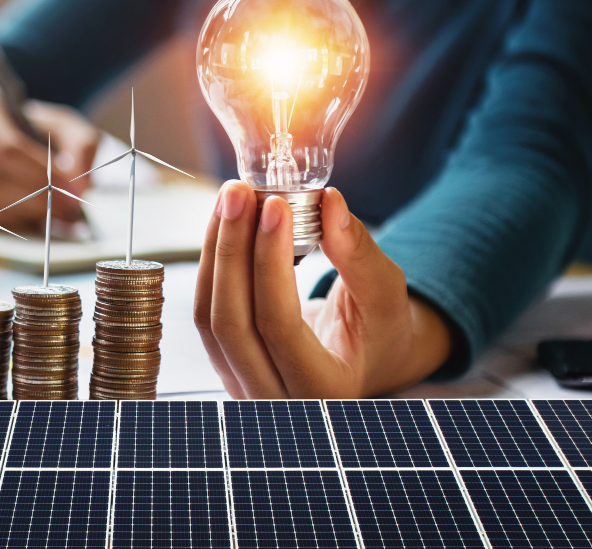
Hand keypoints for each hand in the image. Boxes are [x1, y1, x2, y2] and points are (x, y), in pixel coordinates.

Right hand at [0, 98, 99, 228]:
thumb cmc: (32, 132)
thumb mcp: (63, 127)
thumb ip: (80, 148)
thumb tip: (81, 187)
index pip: (7, 149)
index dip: (41, 174)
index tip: (71, 190)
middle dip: (36, 198)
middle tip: (68, 210)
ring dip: (24, 214)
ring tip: (53, 215)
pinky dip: (6, 223)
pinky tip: (29, 220)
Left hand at [193, 181, 451, 398]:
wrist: (365, 358)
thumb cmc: (380, 329)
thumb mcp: (386, 293)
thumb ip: (359, 252)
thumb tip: (329, 201)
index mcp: (323, 390)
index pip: (279, 325)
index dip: (269, 263)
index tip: (274, 206)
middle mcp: (274, 398)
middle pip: (231, 323)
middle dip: (231, 250)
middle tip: (239, 193)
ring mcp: (242, 385)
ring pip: (208, 317)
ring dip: (215, 250)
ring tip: (232, 198)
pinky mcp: (224, 362)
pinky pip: (204, 312)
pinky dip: (211, 262)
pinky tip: (225, 223)